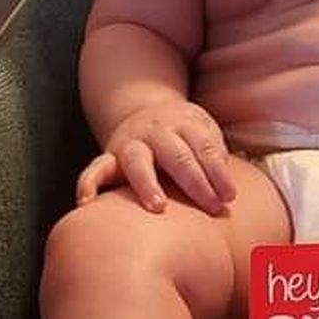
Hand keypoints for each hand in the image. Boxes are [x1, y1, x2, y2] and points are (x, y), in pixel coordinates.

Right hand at [75, 100, 236, 215]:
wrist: (146, 111)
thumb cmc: (184, 135)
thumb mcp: (204, 134)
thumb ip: (215, 157)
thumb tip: (232, 193)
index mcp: (187, 124)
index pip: (206, 148)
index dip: (219, 173)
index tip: (230, 198)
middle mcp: (158, 132)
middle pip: (178, 155)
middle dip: (196, 182)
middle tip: (212, 207)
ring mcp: (132, 143)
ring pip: (137, 160)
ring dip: (148, 183)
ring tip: (158, 207)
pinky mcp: (109, 157)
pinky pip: (95, 169)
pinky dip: (88, 183)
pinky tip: (87, 203)